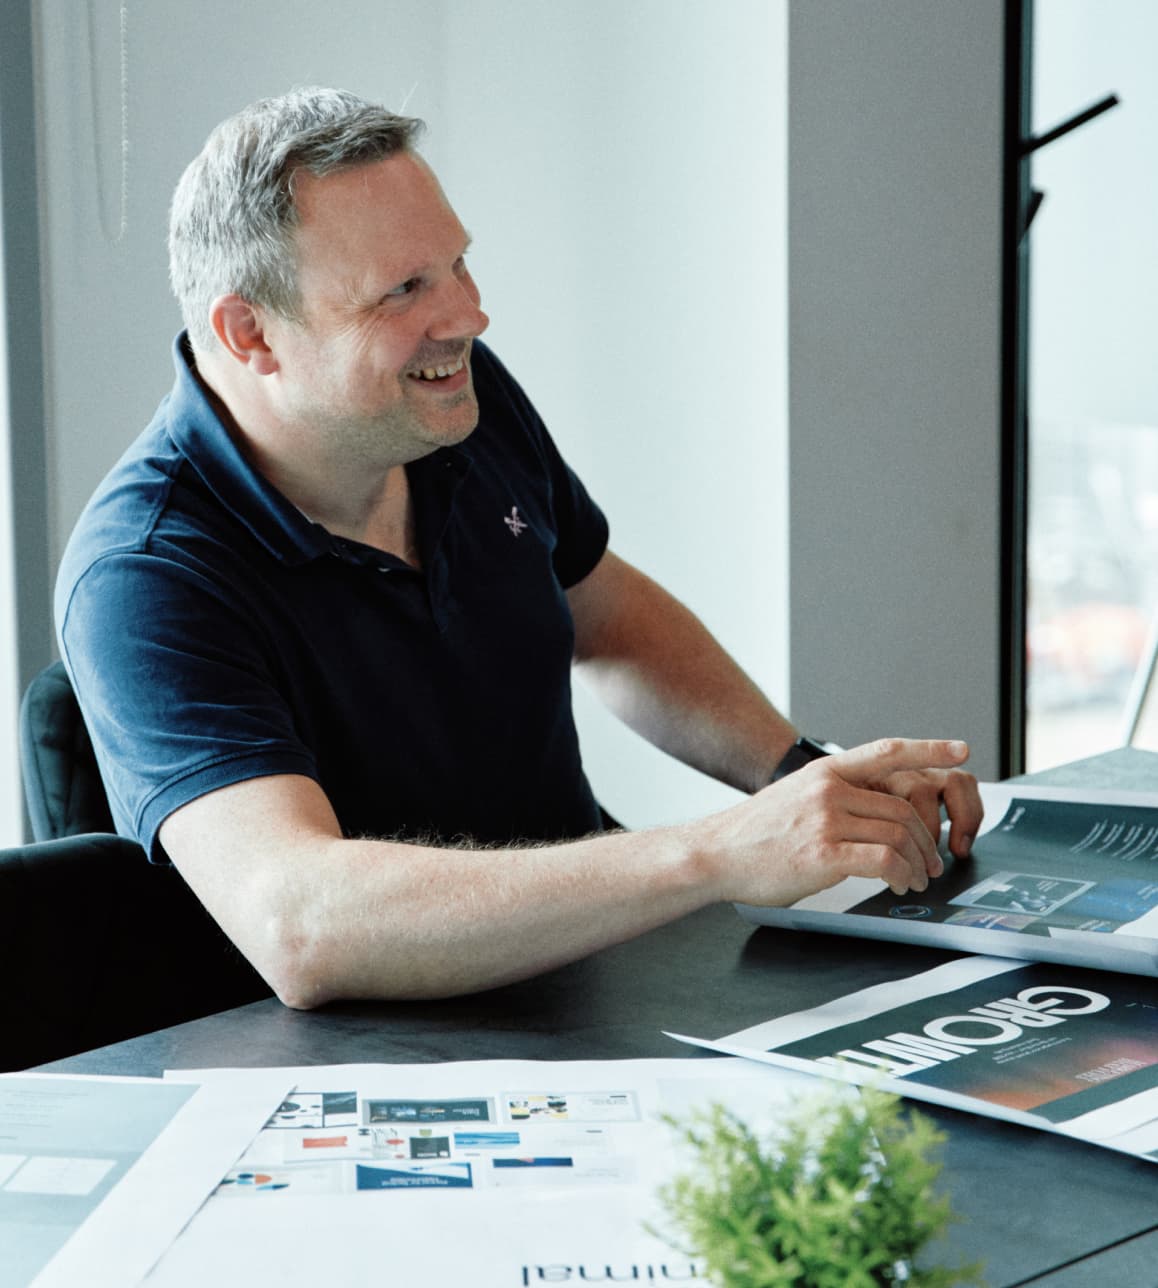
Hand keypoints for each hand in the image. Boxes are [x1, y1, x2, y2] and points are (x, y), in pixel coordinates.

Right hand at [698, 737, 975, 905]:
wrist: (715, 854)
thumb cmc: (754, 834)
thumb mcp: (794, 798)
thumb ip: (833, 797)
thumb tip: (872, 813)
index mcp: (824, 772)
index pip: (886, 751)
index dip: (928, 749)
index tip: (961, 751)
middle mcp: (828, 790)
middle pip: (902, 808)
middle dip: (926, 839)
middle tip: (931, 863)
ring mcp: (826, 820)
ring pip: (899, 835)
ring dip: (917, 863)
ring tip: (915, 880)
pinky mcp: (825, 854)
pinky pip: (884, 860)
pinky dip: (901, 875)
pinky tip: (898, 885)